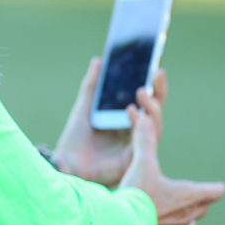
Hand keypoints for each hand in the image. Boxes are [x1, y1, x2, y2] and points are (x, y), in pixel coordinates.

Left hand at [53, 59, 167, 186]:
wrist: (65, 163)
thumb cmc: (75, 138)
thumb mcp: (84, 107)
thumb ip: (92, 86)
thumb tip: (99, 60)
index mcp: (127, 120)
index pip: (146, 100)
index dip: (153, 84)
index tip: (154, 65)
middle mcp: (136, 132)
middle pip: (155, 110)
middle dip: (159, 91)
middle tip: (158, 72)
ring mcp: (137, 146)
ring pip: (154, 124)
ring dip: (151, 106)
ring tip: (141, 91)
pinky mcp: (134, 159)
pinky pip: (144, 141)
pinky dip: (141, 125)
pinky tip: (133, 111)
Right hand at [118, 108, 224, 224]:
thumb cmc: (136, 192)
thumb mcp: (141, 162)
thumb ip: (145, 140)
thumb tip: (145, 117)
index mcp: (189, 196)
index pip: (214, 191)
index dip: (215, 187)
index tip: (216, 187)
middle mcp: (187, 218)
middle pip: (201, 210)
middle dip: (197, 203)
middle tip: (188, 197)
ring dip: (184, 224)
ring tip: (175, 219)